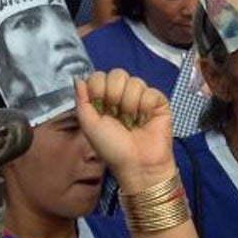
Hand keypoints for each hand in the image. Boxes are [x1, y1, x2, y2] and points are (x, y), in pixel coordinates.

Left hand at [73, 69, 173, 184]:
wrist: (136, 164)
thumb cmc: (112, 148)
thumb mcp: (89, 125)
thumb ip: (81, 100)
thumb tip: (78, 79)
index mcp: (104, 99)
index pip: (99, 76)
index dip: (98, 89)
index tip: (100, 108)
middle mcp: (123, 95)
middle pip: (117, 74)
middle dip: (114, 95)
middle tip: (116, 115)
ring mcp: (141, 97)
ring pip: (135, 82)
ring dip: (130, 105)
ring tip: (132, 122)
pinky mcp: (159, 102)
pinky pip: (151, 91)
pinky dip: (145, 107)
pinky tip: (144, 120)